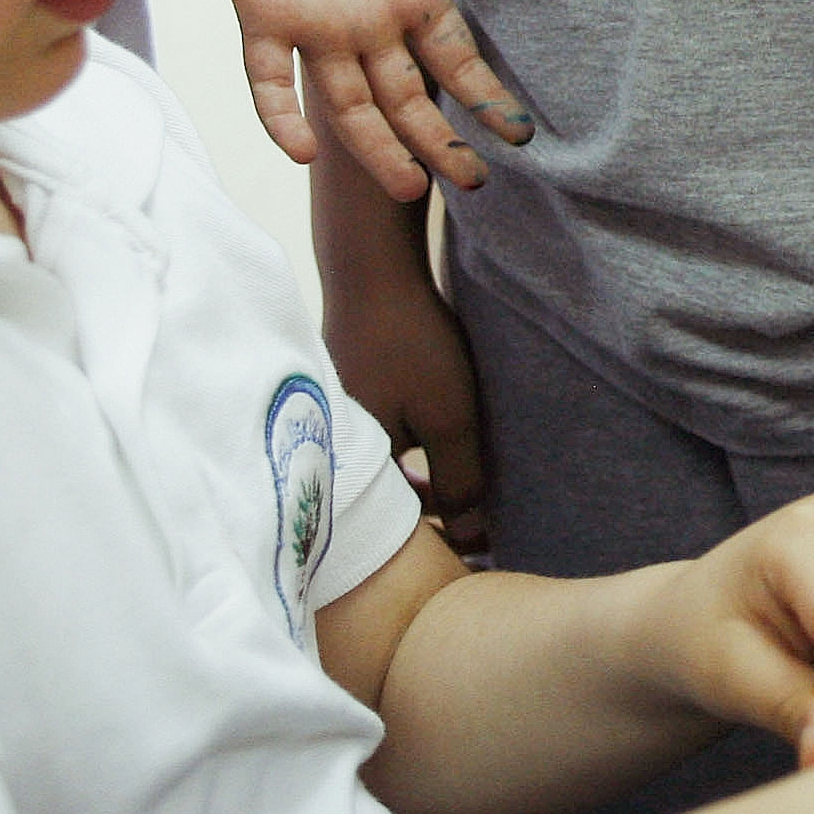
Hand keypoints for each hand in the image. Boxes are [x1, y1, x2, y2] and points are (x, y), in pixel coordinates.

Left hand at [191, 0, 559, 200]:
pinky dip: (281, 115)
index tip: (519, 133)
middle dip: (439, 141)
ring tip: (410, 187)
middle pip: (407, 98)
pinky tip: (302, 151)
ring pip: (348, 103)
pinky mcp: (262, 13)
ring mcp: (314, 23)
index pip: (454, 59)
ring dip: (376, 148)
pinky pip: (268, 76)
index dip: (484, 95)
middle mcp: (366, 21)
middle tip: (473, 182)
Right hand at [317, 252, 488, 553]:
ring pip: (383, 467)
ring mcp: (337, 420)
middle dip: (429, 508)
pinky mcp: (345, 395)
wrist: (372, 269)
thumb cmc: (410, 344)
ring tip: (459, 474)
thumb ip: (460, 481)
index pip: (398, 525)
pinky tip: (432, 431)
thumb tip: (475, 543)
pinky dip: (407, 445)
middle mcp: (337, 451)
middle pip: (387, 498)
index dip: (442, 533)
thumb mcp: (449, 419)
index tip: (476, 543)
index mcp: (355, 468)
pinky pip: (378, 438)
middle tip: (473, 510)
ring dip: (419, 475)